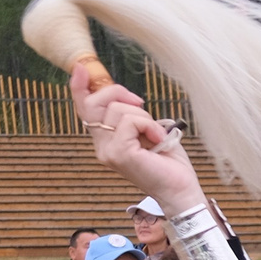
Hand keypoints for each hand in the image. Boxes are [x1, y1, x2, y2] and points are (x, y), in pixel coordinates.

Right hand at [70, 63, 207, 215]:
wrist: (180, 190)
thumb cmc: (169, 163)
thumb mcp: (147, 131)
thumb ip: (131, 116)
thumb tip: (126, 97)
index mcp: (106, 140)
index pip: (84, 110)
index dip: (80, 87)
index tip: (81, 69)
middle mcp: (101, 147)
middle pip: (95, 102)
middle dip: (119, 93)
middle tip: (141, 104)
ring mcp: (108, 151)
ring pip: (116, 109)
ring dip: (143, 115)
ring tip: (156, 135)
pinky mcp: (119, 153)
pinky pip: (130, 121)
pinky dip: (149, 125)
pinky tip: (158, 139)